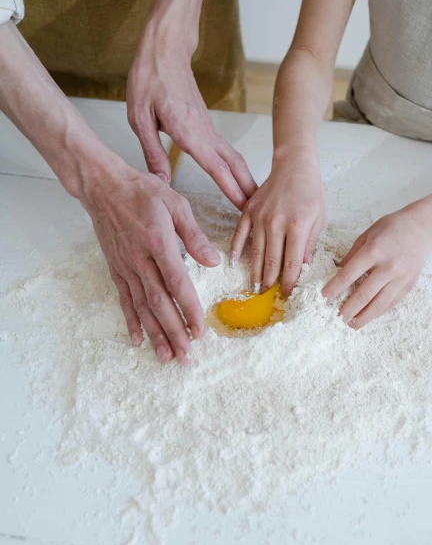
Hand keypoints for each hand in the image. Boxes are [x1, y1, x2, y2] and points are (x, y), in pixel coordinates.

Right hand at [83, 166, 220, 363]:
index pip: (177, 283)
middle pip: (159, 303)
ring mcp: (126, 267)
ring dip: (155, 334)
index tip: (200, 330)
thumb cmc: (142, 193)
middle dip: (174, 332)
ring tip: (166, 356)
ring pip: (142, 307)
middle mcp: (140, 260)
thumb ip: (194, 235)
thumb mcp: (176, 205)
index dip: (189, 309)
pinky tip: (138, 339)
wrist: (104, 188)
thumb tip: (214, 261)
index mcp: (158, 243)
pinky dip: (132, 321)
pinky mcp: (117, 269)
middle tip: (186, 355)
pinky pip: (125, 300)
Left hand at [127, 34, 256, 208]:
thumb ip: (152, 152)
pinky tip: (237, 178)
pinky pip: (225, 150)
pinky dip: (236, 167)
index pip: (215, 166)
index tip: (243, 206)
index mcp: (187, 131)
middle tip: (257, 211)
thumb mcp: (139, 118)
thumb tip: (162, 181)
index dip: (230, 188)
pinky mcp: (206, 124)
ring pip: (233, 157)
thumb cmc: (149, 78)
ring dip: (245, 178)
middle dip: (247, 188)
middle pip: (234, 163)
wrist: (164, 49)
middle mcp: (204, 131)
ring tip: (253, 200)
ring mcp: (208, 127)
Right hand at [230, 151, 325, 294]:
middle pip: (271, 261)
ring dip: (254, 272)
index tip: (287, 293)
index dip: (290, 281)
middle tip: (267, 295)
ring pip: (256, 252)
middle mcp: (276, 223)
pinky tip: (233, 263)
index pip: (292, 262)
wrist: (294, 165)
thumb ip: (310, 243)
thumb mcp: (319, 217)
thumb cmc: (310, 191)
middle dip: (269, 282)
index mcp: (297, 226)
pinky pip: (240, 234)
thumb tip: (304, 266)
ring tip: (253, 288)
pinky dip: (235, 250)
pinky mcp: (249, 211)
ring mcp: (260, 217)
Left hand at [322, 208, 431, 328]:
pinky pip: (391, 303)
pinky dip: (377, 312)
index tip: (324, 298)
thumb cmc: (391, 228)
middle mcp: (388, 266)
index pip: (348, 275)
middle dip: (347, 309)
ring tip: (351, 324)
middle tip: (336, 318)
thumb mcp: (367, 235)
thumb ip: (352, 255)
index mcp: (373, 251)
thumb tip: (336, 274)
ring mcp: (400, 278)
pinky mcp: (409, 285)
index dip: (334, 289)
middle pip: (363, 295)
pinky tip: (367, 317)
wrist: (421, 228)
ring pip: (378, 304)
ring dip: (363, 317)